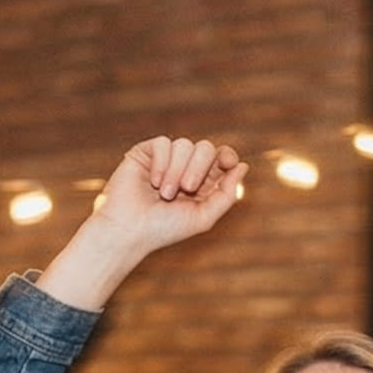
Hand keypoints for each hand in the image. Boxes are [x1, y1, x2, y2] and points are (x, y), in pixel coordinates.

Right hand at [39, 136, 248, 311]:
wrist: (130, 229)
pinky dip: (162, 163)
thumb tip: (243, 166)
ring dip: (177, 170)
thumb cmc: (165, 229)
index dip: (227, 156)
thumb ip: (226, 195)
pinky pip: (165, 143)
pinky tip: (153, 181)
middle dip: (199, 167)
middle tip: (187, 188)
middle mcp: (185, 168)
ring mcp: (166, 159)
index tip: (227, 162)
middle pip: (206, 148)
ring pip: (185, 144)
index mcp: (202, 183)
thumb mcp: (203, 217)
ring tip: (164, 194)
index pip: (222, 158)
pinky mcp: (147, 152)